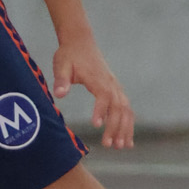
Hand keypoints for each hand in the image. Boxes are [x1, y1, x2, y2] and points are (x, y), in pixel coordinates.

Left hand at [52, 30, 133, 148]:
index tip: (96, 126)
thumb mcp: (61, 65)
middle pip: (119, 107)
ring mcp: (115, 87)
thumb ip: (61, 80)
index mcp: (98, 79)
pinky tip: (126, 138)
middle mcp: (111, 83)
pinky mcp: (115, 90)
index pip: (104, 97)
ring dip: (126, 128)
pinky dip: (128, 123)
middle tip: (110, 145)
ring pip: (126, 109)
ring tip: (123, 147)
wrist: (81, 41)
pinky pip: (126, 108)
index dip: (101, 111)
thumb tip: (59, 94)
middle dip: (116, 127)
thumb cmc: (69, 54)